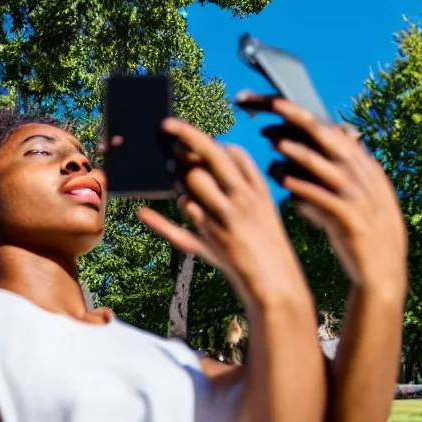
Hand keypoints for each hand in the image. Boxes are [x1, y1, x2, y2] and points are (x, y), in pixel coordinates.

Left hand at [137, 118, 310, 310]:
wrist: (278, 285)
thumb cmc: (269, 243)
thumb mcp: (266, 209)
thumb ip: (244, 185)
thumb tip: (212, 162)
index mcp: (258, 191)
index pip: (232, 152)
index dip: (207, 141)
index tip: (189, 136)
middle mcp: (241, 202)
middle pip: (209, 161)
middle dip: (185, 146)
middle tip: (169, 141)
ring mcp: (224, 224)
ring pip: (192, 187)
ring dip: (180, 183)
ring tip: (177, 184)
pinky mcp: (209, 247)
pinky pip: (178, 231)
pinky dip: (158, 222)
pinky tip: (143, 212)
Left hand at [254, 95, 407, 298]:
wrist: (383, 274)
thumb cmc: (358, 236)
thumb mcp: (345, 200)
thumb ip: (317, 182)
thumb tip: (283, 169)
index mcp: (362, 164)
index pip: (326, 128)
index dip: (297, 112)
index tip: (270, 102)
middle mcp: (361, 172)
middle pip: (323, 133)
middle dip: (292, 114)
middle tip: (267, 103)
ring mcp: (357, 194)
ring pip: (321, 162)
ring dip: (293, 149)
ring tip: (269, 138)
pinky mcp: (349, 217)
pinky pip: (321, 196)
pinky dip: (301, 186)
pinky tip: (281, 179)